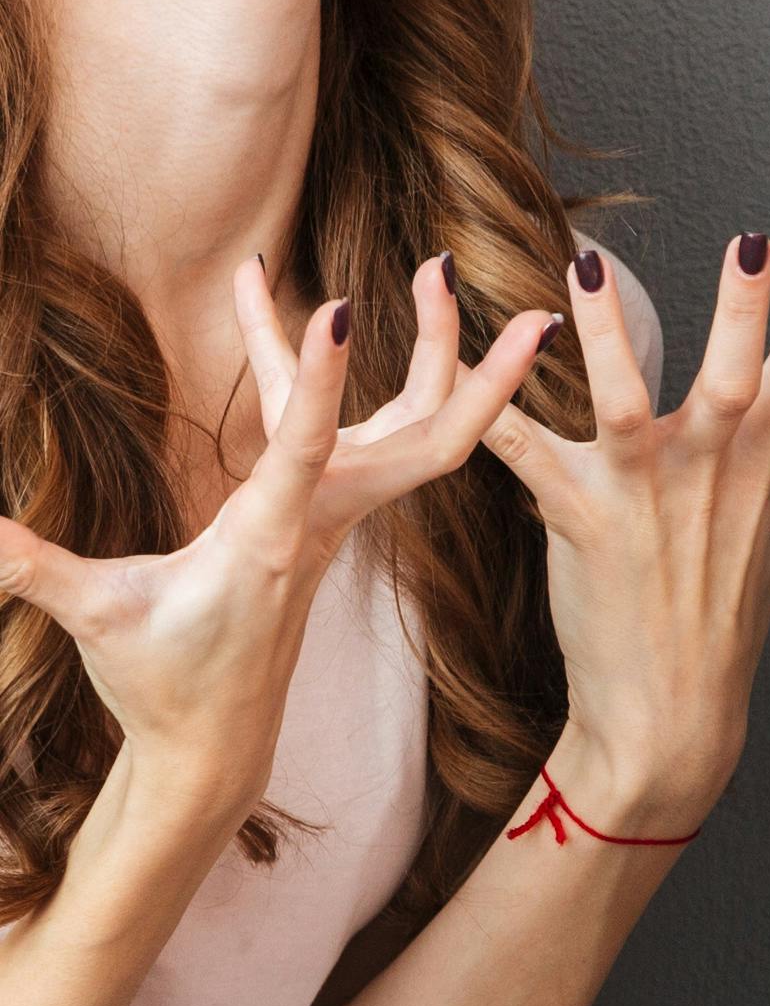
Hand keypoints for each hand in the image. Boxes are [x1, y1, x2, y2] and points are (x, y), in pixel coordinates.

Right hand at [0, 263, 556, 821]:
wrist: (216, 744)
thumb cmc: (162, 684)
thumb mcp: (96, 622)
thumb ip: (35, 569)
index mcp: (271, 539)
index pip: (308, 448)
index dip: (323, 381)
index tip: (342, 308)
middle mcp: (321, 520)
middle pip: (427, 434)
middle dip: (466, 360)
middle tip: (488, 283)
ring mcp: (330, 514)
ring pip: (401, 421)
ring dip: (425, 347)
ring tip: (426, 261)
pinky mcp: (317, 512)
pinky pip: (341, 428)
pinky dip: (323, 369)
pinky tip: (278, 302)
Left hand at [485, 222, 769, 838]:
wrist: (669, 719)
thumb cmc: (722, 637)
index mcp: (760, 466)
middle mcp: (710, 472)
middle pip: (742, 374)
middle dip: (750, 307)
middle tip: (757, 239)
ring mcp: (644, 496)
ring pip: (626, 399)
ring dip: (604, 333)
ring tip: (586, 267)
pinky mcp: (579, 521)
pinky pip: (524, 453)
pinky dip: (491, 413)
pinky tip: (460, 366)